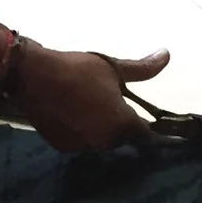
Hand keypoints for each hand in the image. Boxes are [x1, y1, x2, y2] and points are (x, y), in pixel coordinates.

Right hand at [17, 47, 170, 151]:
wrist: (34, 76)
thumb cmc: (78, 70)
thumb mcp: (113, 68)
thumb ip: (143, 69)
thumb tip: (166, 55)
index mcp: (122, 124)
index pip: (145, 134)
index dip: (146, 124)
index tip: (142, 114)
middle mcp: (105, 142)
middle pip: (122, 138)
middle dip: (121, 124)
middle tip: (110, 103)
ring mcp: (83, 147)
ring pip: (100, 141)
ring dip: (100, 129)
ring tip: (89, 107)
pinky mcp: (63, 147)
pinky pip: (80, 142)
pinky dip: (81, 132)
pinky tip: (73, 115)